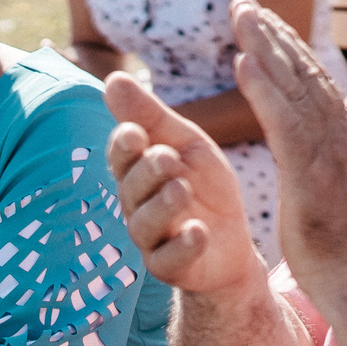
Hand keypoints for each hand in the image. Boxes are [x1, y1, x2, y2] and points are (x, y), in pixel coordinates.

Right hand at [107, 70, 273, 294]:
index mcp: (138, 170)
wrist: (234, 240)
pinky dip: (183, 246)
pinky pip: (169, 260)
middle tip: (167, 158)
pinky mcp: (170, 268)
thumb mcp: (187, 144)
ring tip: (181, 190)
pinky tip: (199, 231)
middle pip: (131, 187)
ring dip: (162, 206)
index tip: (135, 133)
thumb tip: (112, 78)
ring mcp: (150, 239)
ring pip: (144, 223)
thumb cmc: (205, 186)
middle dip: (147, 171)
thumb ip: (152, 116)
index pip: (122, 154)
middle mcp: (136, 204)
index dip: (125, 145)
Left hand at [228, 0, 346, 302]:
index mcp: (344, 139)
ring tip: (240, 17)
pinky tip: (244, 64)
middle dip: (272, 35)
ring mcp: (327, 155)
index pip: (315, 81)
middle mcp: (338, 138)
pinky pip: (283, 125)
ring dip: (266, 49)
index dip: (289, 47)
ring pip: (294, 89)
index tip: (263, 19)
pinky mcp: (310, 175)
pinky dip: (265, 91)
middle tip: (242, 2)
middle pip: (304, 74)